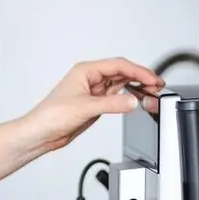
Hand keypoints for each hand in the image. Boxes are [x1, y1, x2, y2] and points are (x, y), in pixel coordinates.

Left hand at [19, 57, 164, 153]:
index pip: (118, 66)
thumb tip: (132, 101)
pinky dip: (129, 98)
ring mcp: (94, 91)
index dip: (138, 71)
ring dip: (136, 87)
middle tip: (157, 85)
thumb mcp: (85, 108)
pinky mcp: (95, 104)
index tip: (152, 79)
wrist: (41, 133)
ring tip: (152, 91)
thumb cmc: (51, 115)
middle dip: (140, 77)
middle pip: (122, 72)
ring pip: (121, 84)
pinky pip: (117, 97)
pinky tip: (137, 99)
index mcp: (85, 70)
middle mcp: (90, 78)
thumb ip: (111, 104)